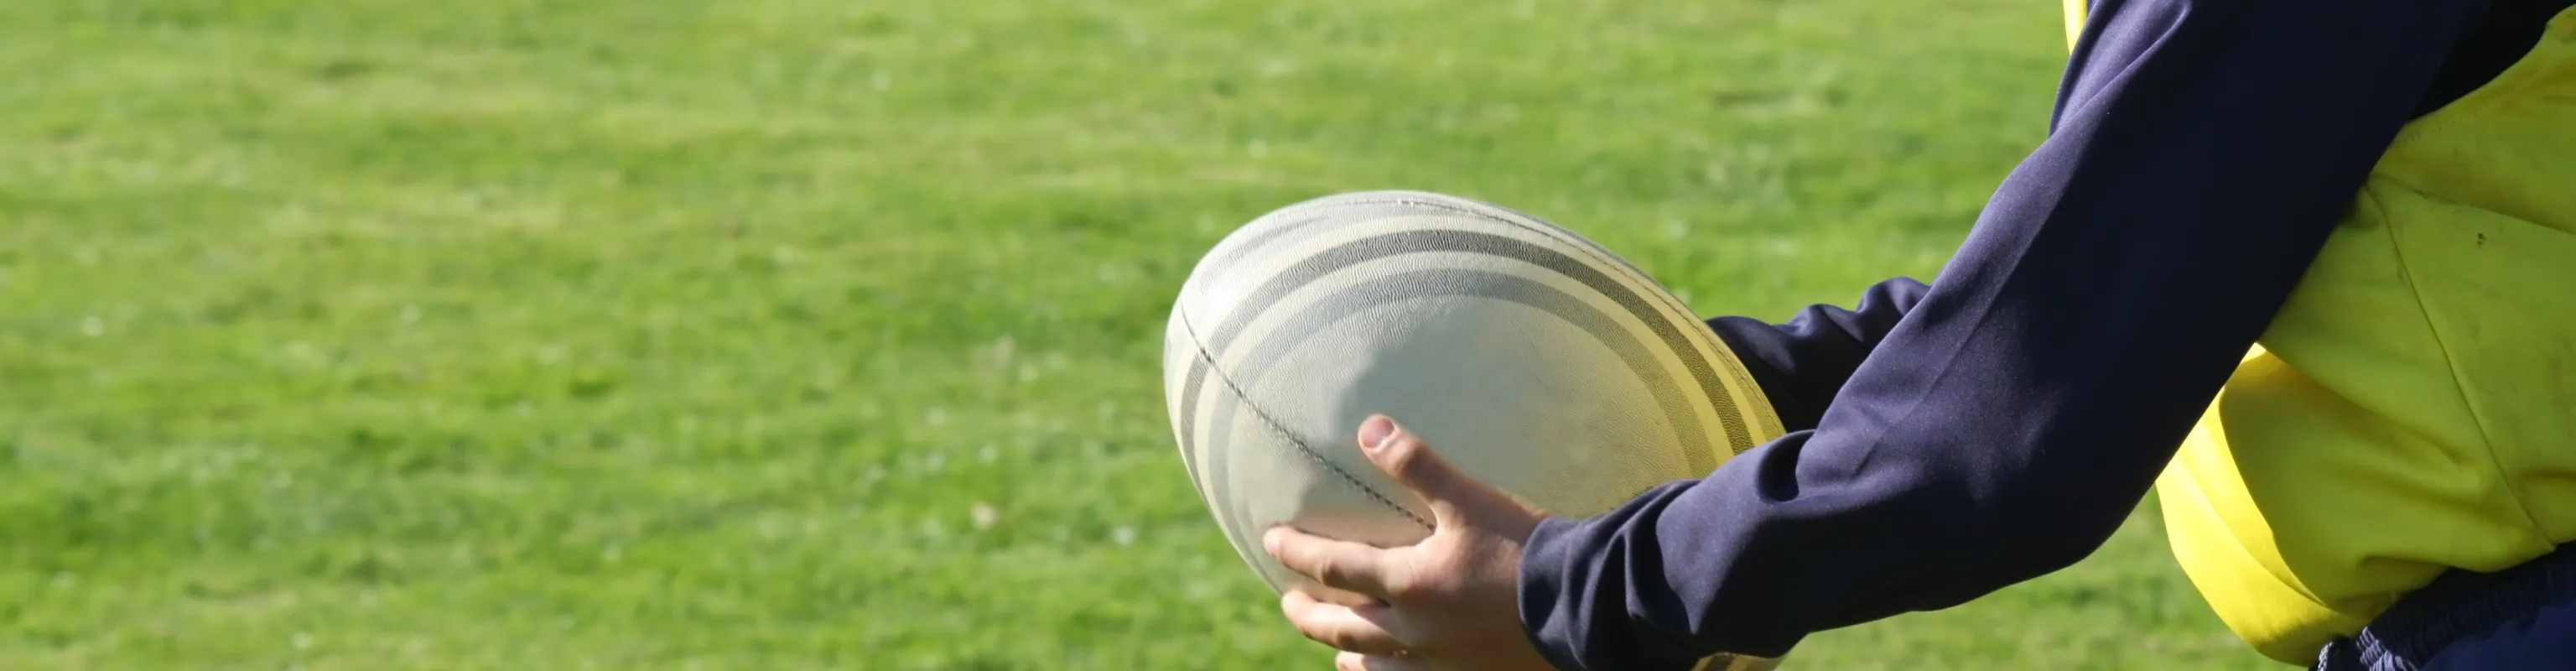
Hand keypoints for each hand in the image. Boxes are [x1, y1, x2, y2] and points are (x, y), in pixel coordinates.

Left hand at [1263, 415, 1559, 670]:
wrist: (1581, 602)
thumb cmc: (1524, 547)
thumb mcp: (1469, 498)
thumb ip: (1417, 464)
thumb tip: (1369, 428)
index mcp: (1408, 583)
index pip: (1332, 567)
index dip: (1296, 551)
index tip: (1270, 539)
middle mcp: (1414, 630)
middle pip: (1341, 626)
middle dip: (1308, 613)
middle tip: (1288, 601)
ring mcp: (1440, 661)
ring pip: (1374, 665)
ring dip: (1347, 653)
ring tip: (1337, 651)